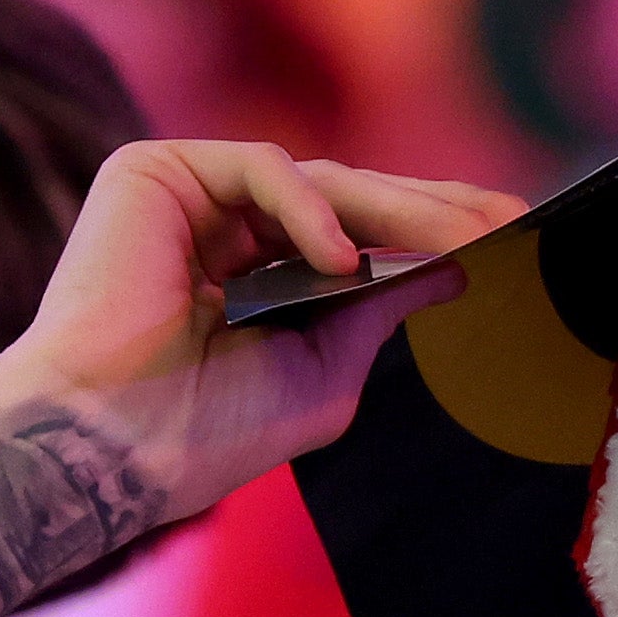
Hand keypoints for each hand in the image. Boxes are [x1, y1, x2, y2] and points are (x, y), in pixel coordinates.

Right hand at [0, 142, 523, 524]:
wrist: (108, 447)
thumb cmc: (202, 430)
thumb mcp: (326, 369)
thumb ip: (383, 312)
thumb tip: (461, 262)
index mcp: (259, 277)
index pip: (359, 236)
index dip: (431, 234)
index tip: (509, 237)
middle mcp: (225, 228)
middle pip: (349, 199)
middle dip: (433, 210)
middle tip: (508, 219)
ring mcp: (192, 195)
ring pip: (316, 179)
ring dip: (396, 209)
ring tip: (462, 240)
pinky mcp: (157, 171)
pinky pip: (261, 170)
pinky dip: (309, 211)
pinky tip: (344, 261)